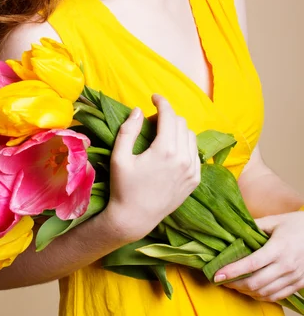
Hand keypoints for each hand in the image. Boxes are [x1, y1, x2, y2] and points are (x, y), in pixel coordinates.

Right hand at [105, 93, 200, 241]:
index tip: (154, 97)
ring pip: (190, 136)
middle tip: (152, 122)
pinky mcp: (195, 180)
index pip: (169, 115)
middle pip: (180, 123)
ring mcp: (192, 170)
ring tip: (161, 136)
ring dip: (177, 130)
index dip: (162, 102)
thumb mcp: (119, 157)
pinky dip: (185, 145)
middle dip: (167, 116)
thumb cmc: (123, 187)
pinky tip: (171, 151)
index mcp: (165, 150)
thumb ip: (128, 130)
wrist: (135, 218)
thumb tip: (139, 110)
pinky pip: (195, 153)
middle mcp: (183, 159)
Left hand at [214, 211, 303, 301]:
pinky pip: (276, 296)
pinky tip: (251, 290)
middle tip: (221, 281)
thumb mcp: (275, 221)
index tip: (216, 275)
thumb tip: (234, 229)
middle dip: (235, 284)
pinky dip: (261, 296)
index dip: (232, 271)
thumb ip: (254, 226)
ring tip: (233, 285)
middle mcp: (286, 266)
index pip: (250, 264)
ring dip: (246, 292)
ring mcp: (293, 277)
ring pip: (265, 292)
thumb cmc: (296, 224)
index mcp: (278, 248)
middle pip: (255, 282)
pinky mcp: (298, 284)